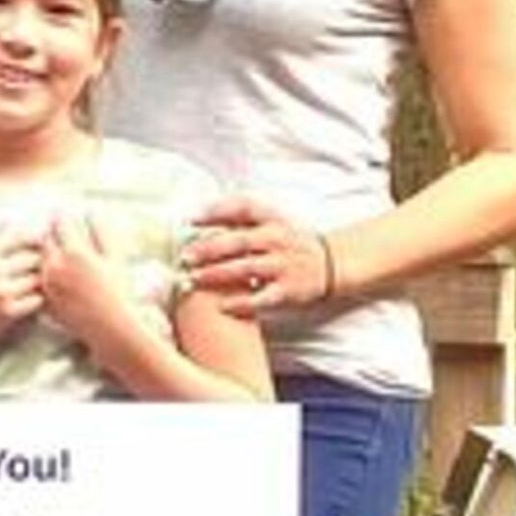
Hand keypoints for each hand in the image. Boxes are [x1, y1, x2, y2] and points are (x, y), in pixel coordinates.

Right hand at [0, 231, 44, 351]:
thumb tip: (33, 229)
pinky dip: (35, 300)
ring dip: (38, 283)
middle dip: (38, 265)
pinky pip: (36, 299)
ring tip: (28, 287)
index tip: (41, 247)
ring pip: (37, 279)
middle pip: (33, 258)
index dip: (36, 241)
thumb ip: (0, 245)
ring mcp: (0, 290)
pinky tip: (25, 301)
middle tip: (35, 272)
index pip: (21, 237)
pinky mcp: (8, 311)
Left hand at [40, 214, 136, 340]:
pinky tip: (53, 274)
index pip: (59, 223)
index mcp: (74, 252)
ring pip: (38, 260)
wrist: (113, 327)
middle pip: (44, 240)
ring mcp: (48, 285)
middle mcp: (56, 267)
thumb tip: (91, 212)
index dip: (62, 216)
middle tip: (55, 230)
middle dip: (50, 233)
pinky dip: (42, 274)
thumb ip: (101, 231)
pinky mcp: (45, 301)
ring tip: (54, 252)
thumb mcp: (115, 257)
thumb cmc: (119, 291)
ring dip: (44, 252)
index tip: (64, 215)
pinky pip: (38, 281)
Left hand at [185, 195, 331, 318]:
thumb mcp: (273, 221)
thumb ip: (242, 219)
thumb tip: (198, 216)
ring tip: (193, 279)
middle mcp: (277, 240)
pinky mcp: (288, 290)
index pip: (243, 209)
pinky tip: (222, 306)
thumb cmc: (291, 242)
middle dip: (208, 248)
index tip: (190, 219)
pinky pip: (261, 298)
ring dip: (216, 274)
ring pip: (244, 269)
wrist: (330, 263)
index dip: (216, 212)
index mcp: (273, 219)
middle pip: (238, 241)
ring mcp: (283, 265)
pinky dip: (242, 303)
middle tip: (184, 256)